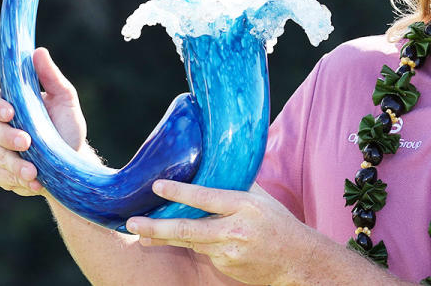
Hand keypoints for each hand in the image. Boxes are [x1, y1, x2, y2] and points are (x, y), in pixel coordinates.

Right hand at [0, 47, 87, 196]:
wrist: (72, 162)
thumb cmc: (66, 127)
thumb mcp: (65, 100)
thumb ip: (50, 77)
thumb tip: (38, 52)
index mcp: (11, 104)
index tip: (11, 112)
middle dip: (8, 137)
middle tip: (27, 143)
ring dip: (13, 164)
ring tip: (34, 172)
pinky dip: (15, 180)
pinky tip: (34, 183)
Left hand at [126, 181, 312, 284]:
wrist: (298, 260)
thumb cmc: (279, 223)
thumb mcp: (263, 198)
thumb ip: (239, 183)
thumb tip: (217, 163)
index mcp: (245, 206)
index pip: (206, 198)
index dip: (180, 192)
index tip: (157, 186)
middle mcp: (235, 230)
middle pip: (188, 229)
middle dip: (156, 226)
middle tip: (132, 223)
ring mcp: (229, 252)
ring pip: (191, 242)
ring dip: (166, 237)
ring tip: (144, 233)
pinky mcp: (227, 267)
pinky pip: (204, 253)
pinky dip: (195, 245)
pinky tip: (186, 240)